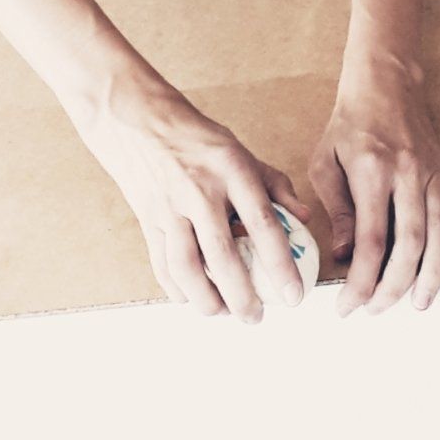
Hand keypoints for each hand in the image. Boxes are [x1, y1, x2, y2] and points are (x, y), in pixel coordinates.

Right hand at [72, 61, 307, 323]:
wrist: (137, 122)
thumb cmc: (198, 138)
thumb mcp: (241, 150)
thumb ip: (274, 184)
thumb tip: (302, 218)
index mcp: (231, 170)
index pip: (263, 224)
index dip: (281, 264)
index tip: (294, 295)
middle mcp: (200, 191)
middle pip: (223, 256)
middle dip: (242, 296)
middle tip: (257, 318)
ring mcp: (169, 207)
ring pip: (187, 267)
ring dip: (207, 299)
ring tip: (225, 314)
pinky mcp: (147, 220)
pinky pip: (162, 265)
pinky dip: (178, 290)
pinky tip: (194, 299)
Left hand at [309, 63, 439, 317]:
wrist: (383, 82)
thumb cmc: (349, 124)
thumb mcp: (325, 162)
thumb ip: (338, 209)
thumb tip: (346, 255)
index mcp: (373, 173)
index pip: (370, 240)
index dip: (360, 280)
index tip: (348, 304)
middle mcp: (408, 175)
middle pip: (409, 243)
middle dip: (395, 285)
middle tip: (378, 309)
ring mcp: (433, 173)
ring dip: (433, 272)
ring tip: (422, 302)